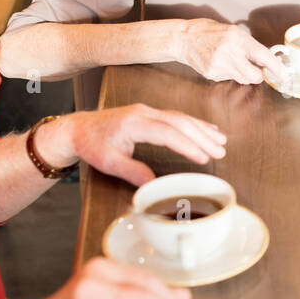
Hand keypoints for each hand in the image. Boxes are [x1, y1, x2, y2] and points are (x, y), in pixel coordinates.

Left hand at [42, 104, 225, 186]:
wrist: (78, 128)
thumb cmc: (92, 144)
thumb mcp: (108, 163)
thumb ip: (132, 172)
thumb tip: (154, 187)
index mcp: (133, 123)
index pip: (167, 133)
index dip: (188, 145)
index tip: (203, 157)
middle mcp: (143, 112)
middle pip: (179, 122)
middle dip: (202, 136)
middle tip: (221, 151)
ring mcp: (146, 111)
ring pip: (180, 117)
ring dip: (202, 128)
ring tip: (221, 141)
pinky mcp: (148, 113)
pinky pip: (175, 116)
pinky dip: (193, 123)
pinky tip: (205, 130)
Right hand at [177, 19, 284, 84]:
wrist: (184, 38)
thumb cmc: (209, 32)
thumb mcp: (232, 31)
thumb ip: (249, 45)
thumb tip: (266, 58)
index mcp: (237, 38)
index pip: (263, 55)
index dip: (275, 67)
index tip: (282, 74)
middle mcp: (229, 52)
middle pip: (254, 75)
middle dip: (258, 75)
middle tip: (256, 69)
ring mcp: (220, 65)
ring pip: (243, 79)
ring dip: (244, 74)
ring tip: (233, 61)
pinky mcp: (212, 74)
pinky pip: (229, 79)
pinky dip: (229, 74)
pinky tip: (220, 63)